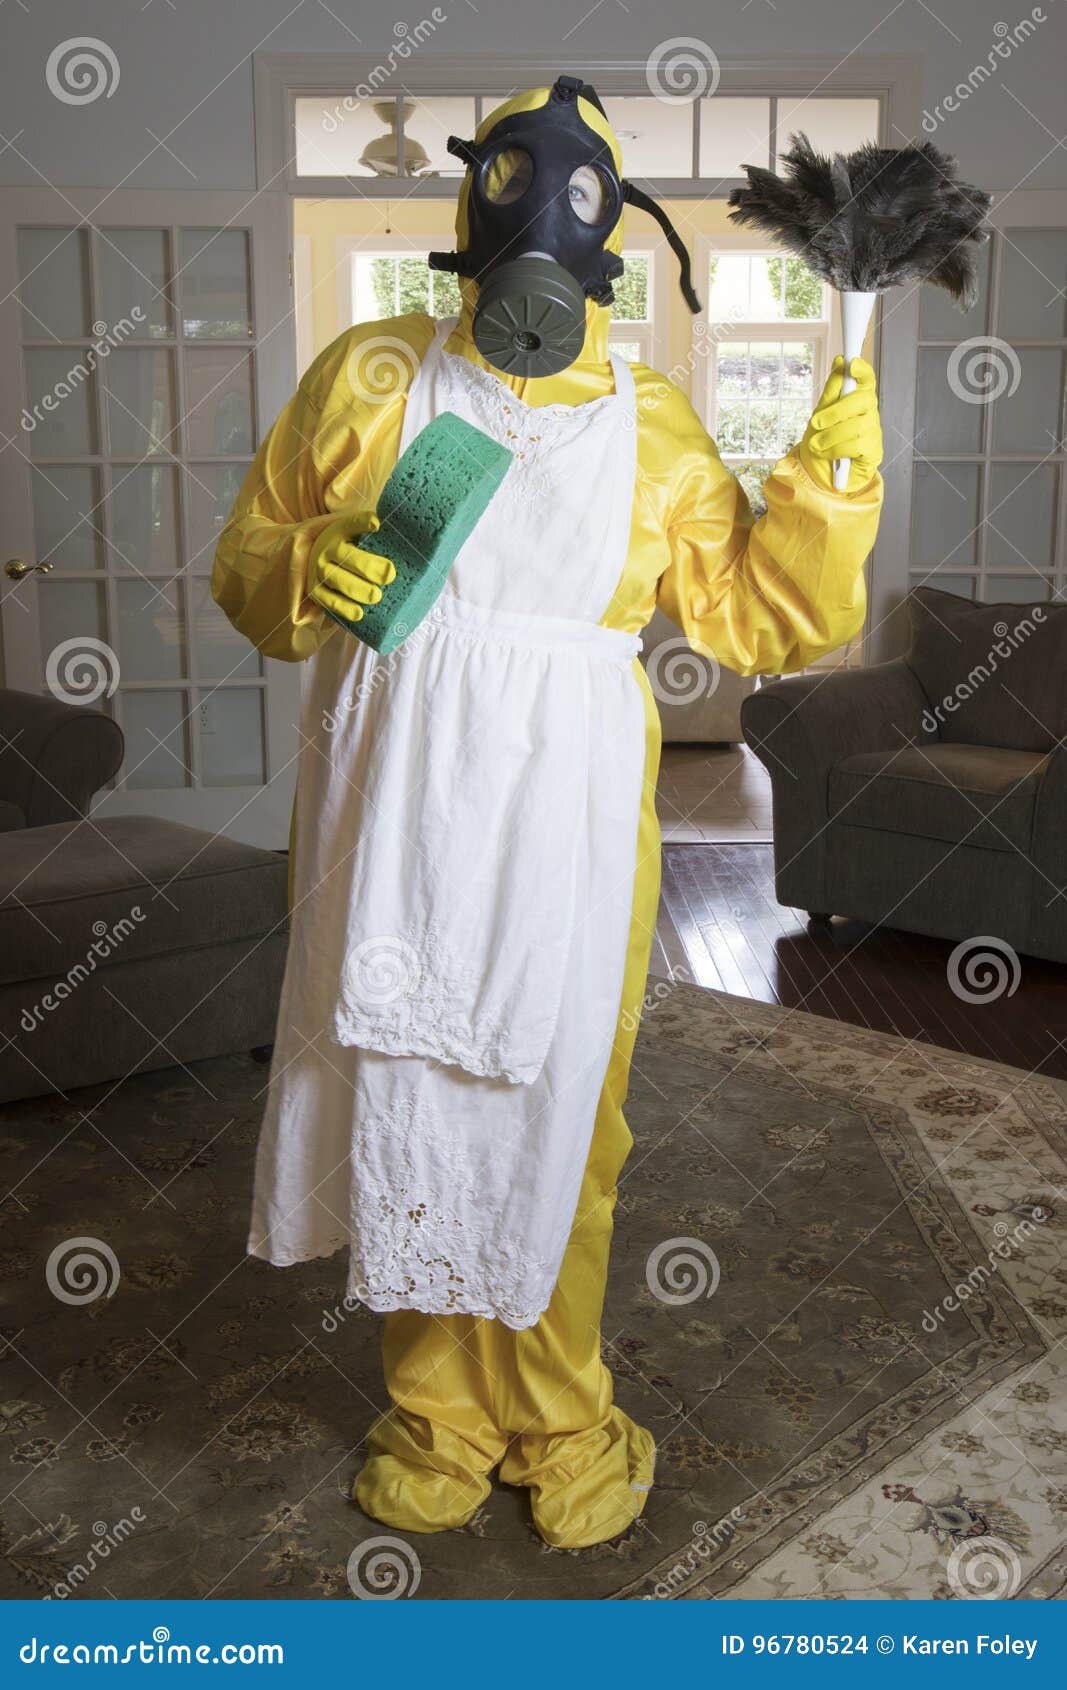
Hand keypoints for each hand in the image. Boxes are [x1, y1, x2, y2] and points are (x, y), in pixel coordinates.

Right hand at [308, 514, 395, 623]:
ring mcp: (320, 570)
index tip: (377, 524)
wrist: (316, 558)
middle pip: (346, 555)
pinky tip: (359, 614)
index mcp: (341, 530)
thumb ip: (379, 536)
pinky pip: (329, 600)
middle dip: (368, 565)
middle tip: (390, 575)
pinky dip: (344, 608)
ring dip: (357, 588)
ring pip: (336, 578)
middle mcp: (327, 548)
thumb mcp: (358, 535)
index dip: (363, 522)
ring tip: (376, 596)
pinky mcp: (316, 590)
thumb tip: (413, 537)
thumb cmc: (351, 548)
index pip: (352, 523)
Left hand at [797, 356, 882, 492]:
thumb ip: (831, 390)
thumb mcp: (820, 413)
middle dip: (835, 411)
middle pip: (862, 401)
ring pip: (856, 426)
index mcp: (858, 399)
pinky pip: (855, 446)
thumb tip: (839, 362)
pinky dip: (835, 450)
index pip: (866, 380)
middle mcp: (870, 413)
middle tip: (815, 423)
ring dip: (830, 436)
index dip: (862, 370)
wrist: (820, 474)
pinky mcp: (874, 452)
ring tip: (816, 444)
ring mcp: (874, 432)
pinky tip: (827, 454)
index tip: (852, 363)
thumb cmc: (823, 441)